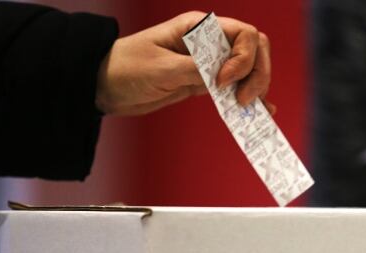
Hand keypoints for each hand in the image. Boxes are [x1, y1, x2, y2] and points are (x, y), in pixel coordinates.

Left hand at [95, 11, 273, 115]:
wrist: (104, 86)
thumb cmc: (125, 68)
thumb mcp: (161, 68)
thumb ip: (194, 69)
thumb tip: (223, 77)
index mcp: (198, 28)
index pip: (243, 34)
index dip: (243, 58)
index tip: (223, 81)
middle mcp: (209, 42)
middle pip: (254, 50)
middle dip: (257, 74)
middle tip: (245, 99)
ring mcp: (209, 63)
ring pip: (250, 69)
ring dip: (256, 87)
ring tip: (248, 108)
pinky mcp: (206, 83)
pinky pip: (236, 88)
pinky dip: (249, 99)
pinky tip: (261, 112)